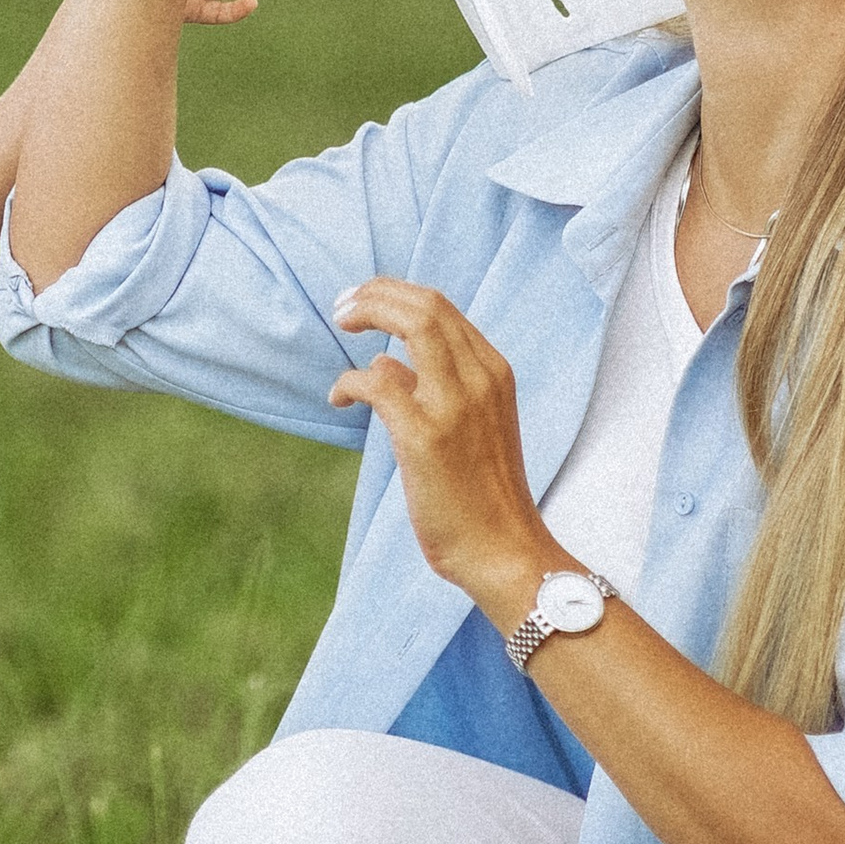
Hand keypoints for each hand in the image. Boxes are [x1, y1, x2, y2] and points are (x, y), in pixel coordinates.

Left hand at [329, 277, 549, 621]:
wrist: (504, 551)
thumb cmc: (483, 495)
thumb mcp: (473, 425)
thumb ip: (435, 387)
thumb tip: (384, 362)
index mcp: (495, 372)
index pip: (442, 307)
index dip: (395, 293)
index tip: (364, 300)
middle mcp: (481, 378)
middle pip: (426, 304)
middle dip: (376, 293)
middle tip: (342, 306)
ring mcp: (456, 405)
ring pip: (411, 324)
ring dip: (366, 314)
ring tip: (340, 326)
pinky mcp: (426, 437)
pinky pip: (378, 382)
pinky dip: (349, 381)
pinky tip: (340, 399)